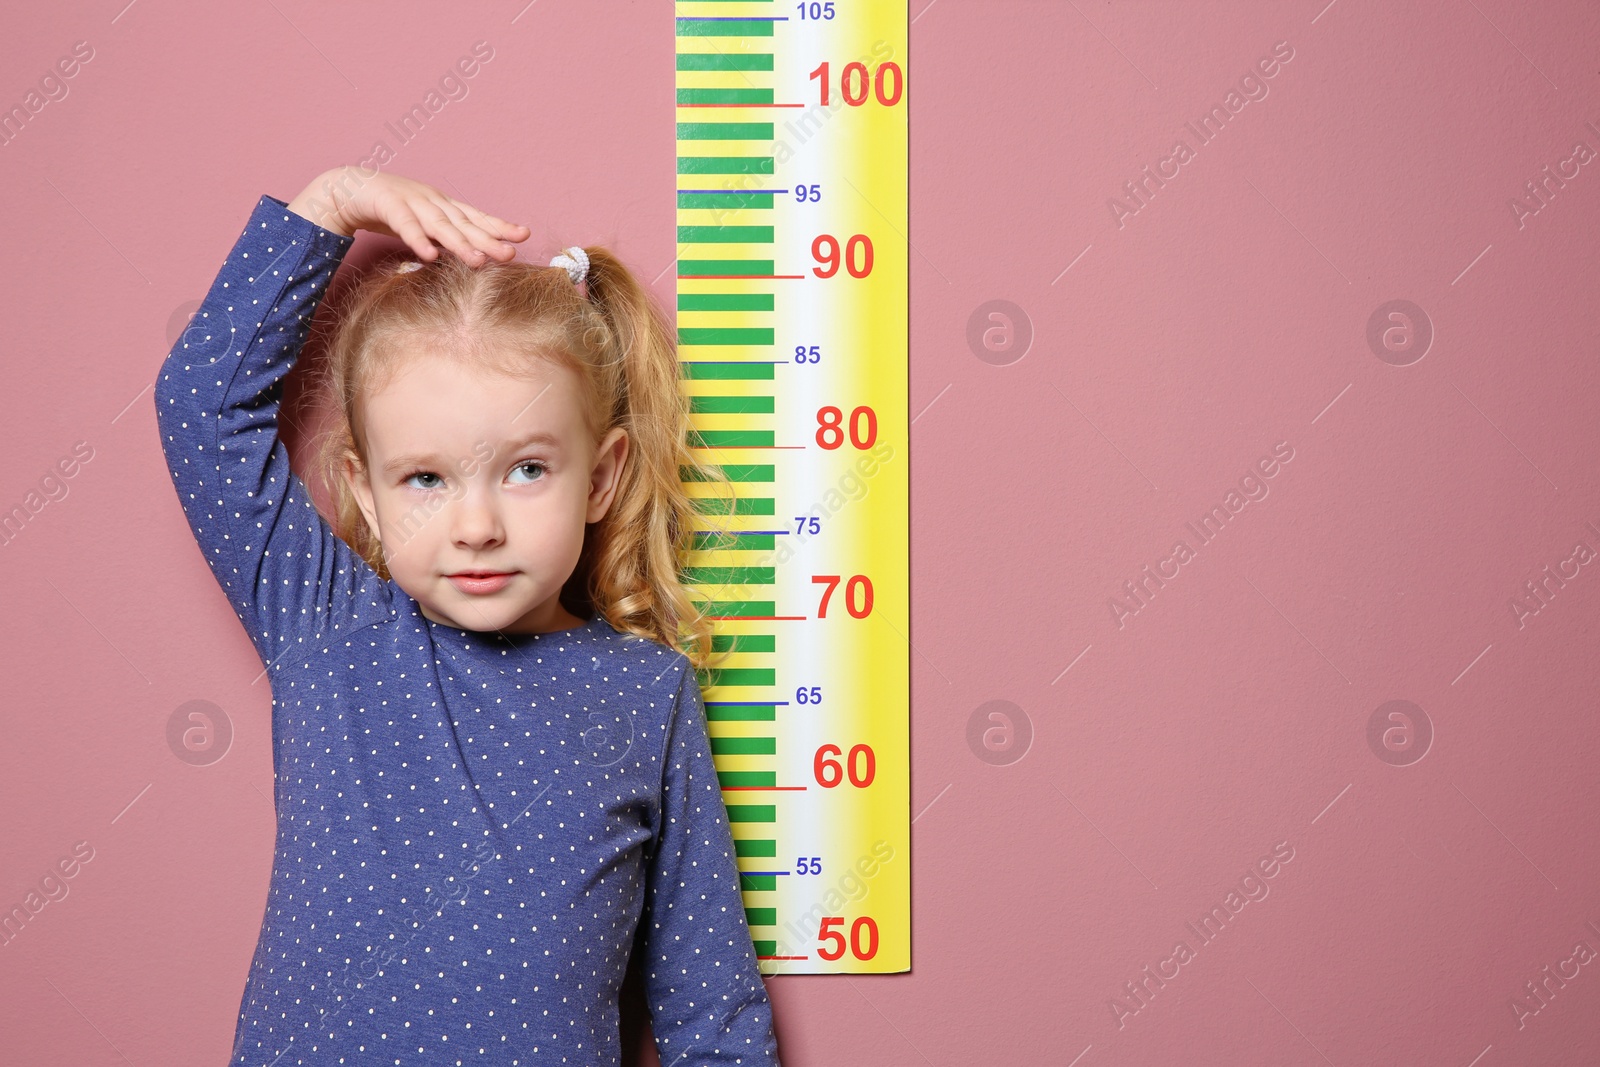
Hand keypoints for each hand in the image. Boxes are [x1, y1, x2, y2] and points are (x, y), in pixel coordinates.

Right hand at [286, 166, 529, 265]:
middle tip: (509, 254)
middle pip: (464, 224)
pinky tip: (431, 256)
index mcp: (443, 205)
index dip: (499, 226)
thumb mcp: (424, 224)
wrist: (347, 188)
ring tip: (478, 262)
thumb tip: (475, 256)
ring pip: (439, 226)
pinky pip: (405, 225)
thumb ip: (446, 238)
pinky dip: (418, 240)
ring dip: (459, 244)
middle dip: (488, 239)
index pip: (476, 216)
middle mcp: (432, 202)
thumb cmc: (390, 210)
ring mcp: (411, 201)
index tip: (524, 235)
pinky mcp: (387, 205)